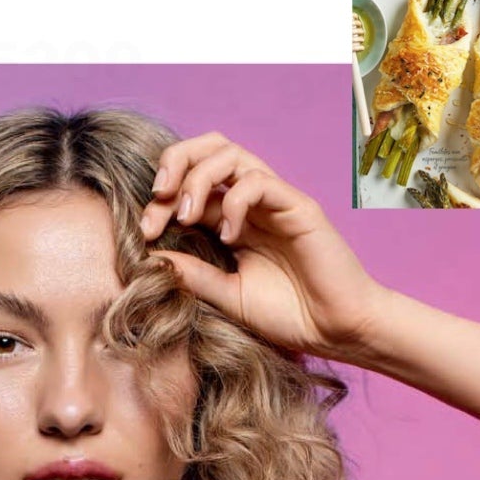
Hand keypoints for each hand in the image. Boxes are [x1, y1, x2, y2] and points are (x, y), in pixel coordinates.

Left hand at [138, 131, 385, 361]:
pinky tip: (229, 236)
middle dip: (174, 162)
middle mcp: (252, 203)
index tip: (144, 233)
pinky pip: (259, 182)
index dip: (160, 201)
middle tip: (158, 197)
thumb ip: (194, 275)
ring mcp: (275, 201)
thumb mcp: (227, 296)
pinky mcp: (298, 206)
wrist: (336, 330)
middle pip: (208, 149)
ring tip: (185, 214)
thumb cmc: (289, 315)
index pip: (188, 186)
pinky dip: (234, 202)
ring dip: (198, 176)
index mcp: (232, 220)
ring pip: (231, 154)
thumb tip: (152, 257)